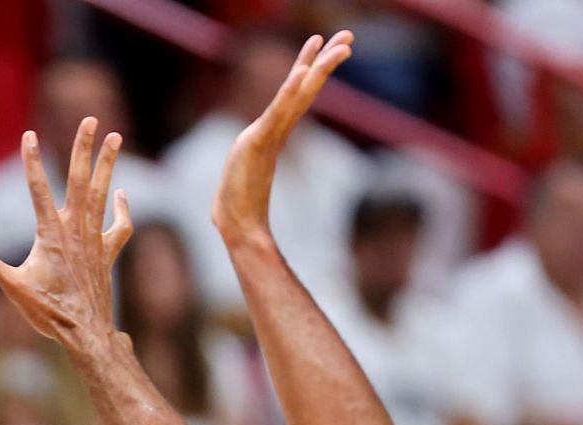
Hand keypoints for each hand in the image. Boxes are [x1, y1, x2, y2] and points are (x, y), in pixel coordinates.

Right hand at [0, 119, 130, 349]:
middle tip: (92, 120)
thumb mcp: (14, 287)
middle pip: (79, 180)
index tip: (29, 134)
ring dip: (107, 165)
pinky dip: (122, 209)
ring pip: (102, 193)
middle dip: (84, 148)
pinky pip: (120, 226)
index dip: (31, 161)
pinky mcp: (107, 253)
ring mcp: (95, 240)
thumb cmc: (48, 312)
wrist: (85, 333)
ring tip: (115, 136)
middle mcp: (75, 230)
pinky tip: (121, 194)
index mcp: (51, 234)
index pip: (38, 189)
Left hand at [212, 31, 351, 248]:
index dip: (308, 70)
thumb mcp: (236, 182)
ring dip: (319, 67)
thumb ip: (240, 178)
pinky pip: (278, 111)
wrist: (239, 230)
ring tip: (342, 44)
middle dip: (326, 61)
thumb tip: (233, 201)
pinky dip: (290, 92)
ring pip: (299, 94)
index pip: (295, 96)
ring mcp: (270, 135)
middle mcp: (276, 130)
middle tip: (349, 36)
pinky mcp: (259, 142)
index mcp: (271, 134)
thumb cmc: (235, 212)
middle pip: (306, 88)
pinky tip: (303, 72)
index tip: (320, 47)